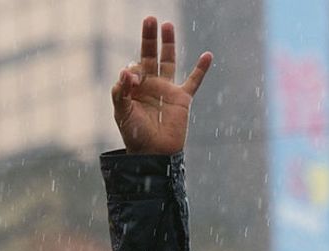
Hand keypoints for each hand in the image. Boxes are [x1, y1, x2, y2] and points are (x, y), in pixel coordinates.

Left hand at [111, 16, 212, 154]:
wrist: (154, 154)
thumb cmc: (135, 135)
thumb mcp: (122, 114)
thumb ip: (120, 93)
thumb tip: (126, 71)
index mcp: (134, 88)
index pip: (133, 68)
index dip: (132, 71)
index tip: (133, 81)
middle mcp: (150, 85)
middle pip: (149, 55)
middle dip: (149, 38)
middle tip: (150, 18)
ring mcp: (167, 90)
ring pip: (169, 61)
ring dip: (168, 44)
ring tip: (167, 25)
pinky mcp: (182, 99)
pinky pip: (193, 81)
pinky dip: (201, 69)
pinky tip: (207, 55)